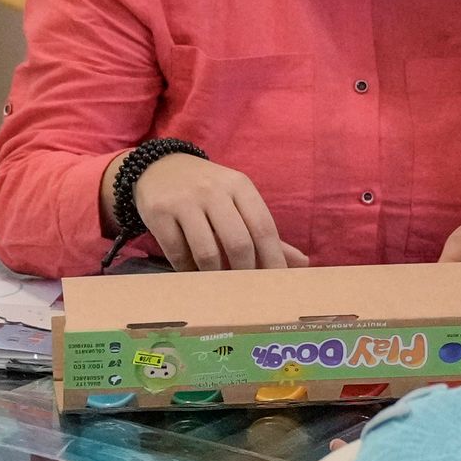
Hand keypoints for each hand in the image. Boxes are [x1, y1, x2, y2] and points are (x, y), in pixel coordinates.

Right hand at [130, 151, 307, 270]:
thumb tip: (302, 263)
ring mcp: (185, 200)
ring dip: (214, 276)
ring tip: (217, 284)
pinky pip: (178, 254)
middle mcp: (214, 190)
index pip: (264, 227)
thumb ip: (264, 232)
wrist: (159, 168)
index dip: (273, 260)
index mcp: (240, 186)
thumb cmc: (207, 191)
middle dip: (245, 274)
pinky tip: (192, 273)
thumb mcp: (237, 200)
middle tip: (245, 292)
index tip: (276, 285)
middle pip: (239, 243)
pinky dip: (187, 271)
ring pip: (207, 252)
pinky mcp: (159, 213)